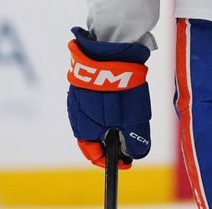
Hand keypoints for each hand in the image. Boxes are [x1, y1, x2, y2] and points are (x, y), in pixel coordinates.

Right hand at [66, 27, 151, 168]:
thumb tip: (136, 154)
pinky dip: (104, 104)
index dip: (111, 159)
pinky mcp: (81, 82)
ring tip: (125, 115)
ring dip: (107, 120)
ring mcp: (76, 97)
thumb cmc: (119, 89)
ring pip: (92, 117)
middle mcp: (75, 115)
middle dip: (111, 139)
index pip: (94, 154)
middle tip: (129, 135)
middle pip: (93, 136)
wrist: (108, 52)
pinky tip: (117, 97)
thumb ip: (135, 141)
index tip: (127, 159)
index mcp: (84, 129)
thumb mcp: (133, 120)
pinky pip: (91, 100)